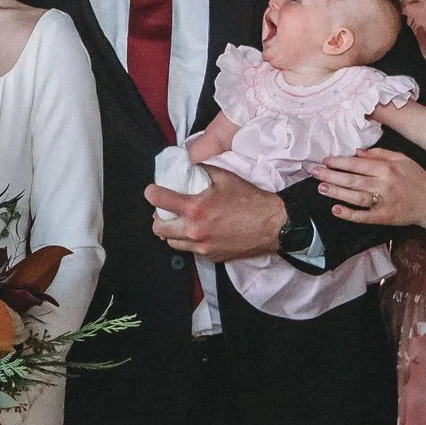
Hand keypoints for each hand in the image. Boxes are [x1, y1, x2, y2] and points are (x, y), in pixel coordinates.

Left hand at [147, 165, 286, 261]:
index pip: (159, 201)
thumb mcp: (225, 177)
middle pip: (158, 228)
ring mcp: (202, 246)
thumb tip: (187, 167)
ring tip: (181, 221)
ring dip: (172, 231)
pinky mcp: (211, 256)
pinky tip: (198, 232)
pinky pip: (190, 250)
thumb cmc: (250, 200)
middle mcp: (195, 230)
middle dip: (158, 217)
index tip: (152, 191)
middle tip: (166, 210)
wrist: (273, 225)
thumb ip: (202, 172)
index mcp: (196, 208)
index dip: (152, 193)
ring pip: (172, 241)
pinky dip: (189, 241)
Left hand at [313, 148, 425, 228]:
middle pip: (352, 179)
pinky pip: (364, 216)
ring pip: (355, 196)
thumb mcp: (402, 159)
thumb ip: (380, 154)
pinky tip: (335, 210)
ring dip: (336, 192)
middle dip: (331, 175)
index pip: (358, 164)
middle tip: (314, 172)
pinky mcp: (384, 217)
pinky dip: (349, 214)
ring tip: (320, 187)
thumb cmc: (416, 179)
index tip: (325, 160)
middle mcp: (384, 184)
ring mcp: (384, 202)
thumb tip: (357, 152)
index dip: (340, 162)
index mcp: (387, 168)